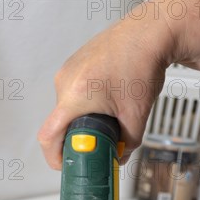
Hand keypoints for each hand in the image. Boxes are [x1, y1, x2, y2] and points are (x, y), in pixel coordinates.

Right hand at [38, 9, 173, 169]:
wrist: (150, 33)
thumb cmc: (141, 64)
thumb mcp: (137, 116)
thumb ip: (127, 145)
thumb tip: (119, 157)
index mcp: (74, 97)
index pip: (49, 136)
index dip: (54, 157)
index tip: (65, 165)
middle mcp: (65, 82)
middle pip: (60, 123)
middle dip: (77, 137)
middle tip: (97, 142)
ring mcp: (68, 70)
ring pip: (67, 107)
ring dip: (82, 118)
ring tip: (107, 114)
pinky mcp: (74, 64)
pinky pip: (72, 92)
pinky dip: (85, 102)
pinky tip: (106, 99)